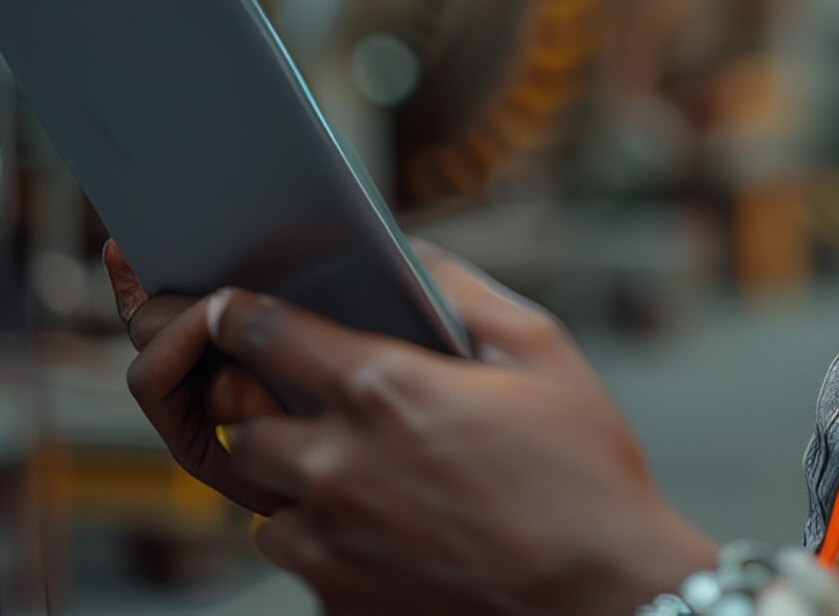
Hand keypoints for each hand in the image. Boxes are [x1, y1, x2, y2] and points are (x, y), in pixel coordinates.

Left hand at [113, 240, 715, 614]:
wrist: (605, 598)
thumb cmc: (583, 469)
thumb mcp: (542, 349)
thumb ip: (460, 289)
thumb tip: (407, 256)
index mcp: (382, 389)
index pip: (261, 332)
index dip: (237, 313)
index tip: (234, 309)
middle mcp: (337, 466)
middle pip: (240, 424)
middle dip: (267, 409)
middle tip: (314, 408)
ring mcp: (332, 543)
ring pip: (261, 504)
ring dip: (293, 485)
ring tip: (357, 479)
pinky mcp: (341, 602)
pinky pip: (300, 560)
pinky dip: (326, 542)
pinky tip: (388, 531)